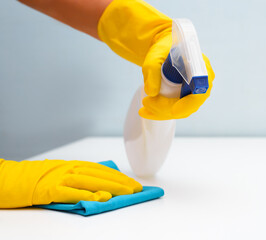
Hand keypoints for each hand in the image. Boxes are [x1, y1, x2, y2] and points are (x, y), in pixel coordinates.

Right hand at [0, 159, 141, 207]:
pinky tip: (100, 198)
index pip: (102, 170)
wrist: (15, 178)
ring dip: (110, 187)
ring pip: (90, 181)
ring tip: (126, 192)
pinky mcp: (52, 190)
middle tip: (136, 189)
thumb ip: (82, 178)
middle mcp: (71, 169)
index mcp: (75, 165)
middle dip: (120, 182)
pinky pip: (72, 193)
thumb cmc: (42, 178)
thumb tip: (102, 186)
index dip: (119, 176)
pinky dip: (87, 195)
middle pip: (100, 175)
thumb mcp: (64, 173)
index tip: (133, 183)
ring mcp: (61, 178)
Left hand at [98, 0, 214, 119]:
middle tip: (146, 103)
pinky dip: (161, 112)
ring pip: (181, 111)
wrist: (164, 48)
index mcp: (201, 68)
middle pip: (189, 105)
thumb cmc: (163, 49)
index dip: (188, 104)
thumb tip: (151, 92)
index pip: (200, 92)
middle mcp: (203, 82)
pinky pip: (176, 109)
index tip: (173, 111)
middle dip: (166, 109)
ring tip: (143, 110)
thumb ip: (152, 70)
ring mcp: (195, 92)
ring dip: (161, 113)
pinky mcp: (186, 98)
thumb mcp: (155, 56)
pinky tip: (147, 111)